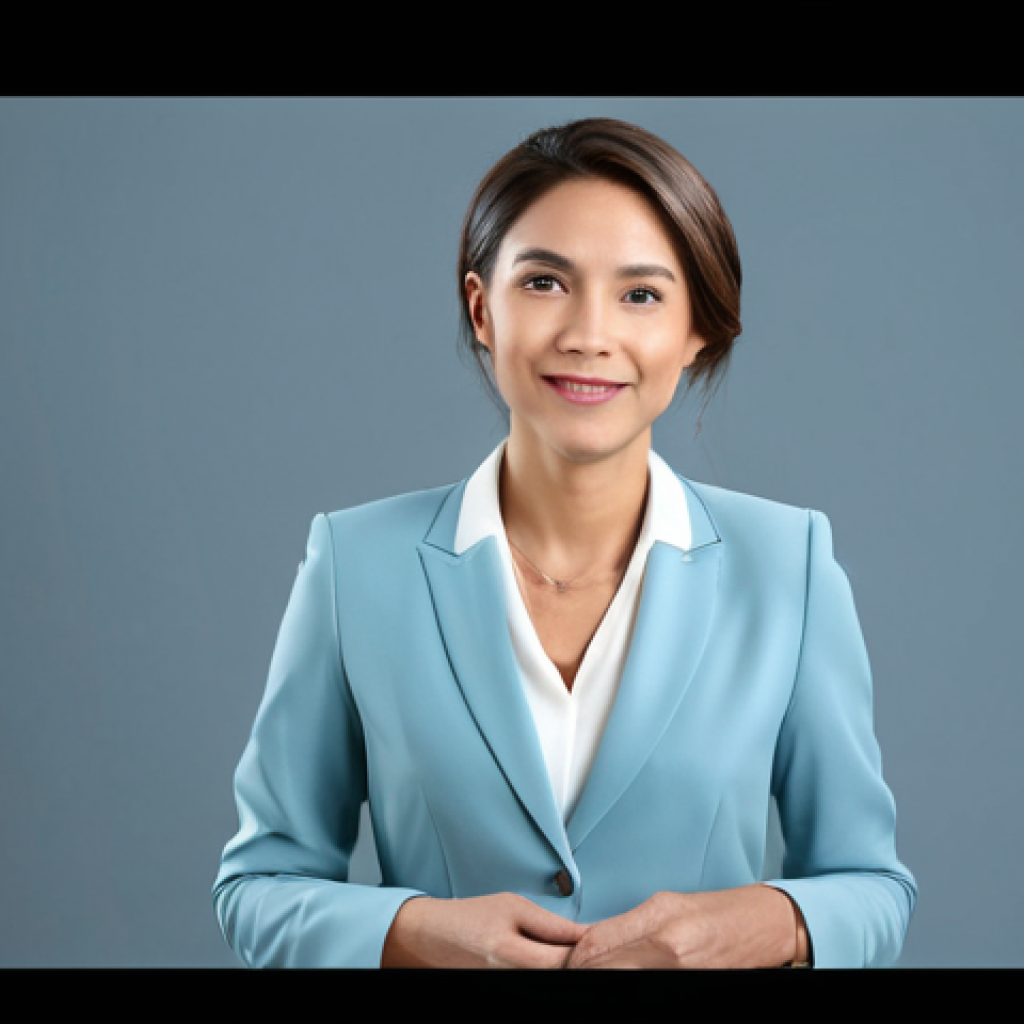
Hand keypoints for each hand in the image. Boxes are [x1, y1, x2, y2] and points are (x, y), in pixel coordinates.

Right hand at [381, 892, 587, 968]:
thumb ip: (549, 924)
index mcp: (509, 952)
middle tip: (587, 947)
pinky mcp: (504, 992)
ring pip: (548, 980)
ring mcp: (505, 987)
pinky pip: (534, 982)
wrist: (431, 938)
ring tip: (564, 952)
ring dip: (560, 967)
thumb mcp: (511, 907)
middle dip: (575, 961)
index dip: (586, 950)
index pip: (563, 960)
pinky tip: (546, 960)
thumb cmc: (470, 917)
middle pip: (558, 974)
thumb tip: (584, 934)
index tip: (600, 940)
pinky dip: (545, 971)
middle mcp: (508, 977)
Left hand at [566, 885, 807, 968]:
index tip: (566, 961)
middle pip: (605, 968)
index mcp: (659, 921)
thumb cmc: (716, 912)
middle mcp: (667, 950)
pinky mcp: (690, 987)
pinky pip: (647, 989)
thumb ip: (627, 925)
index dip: (575, 958)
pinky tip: (625, 977)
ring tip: (596, 975)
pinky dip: (630, 983)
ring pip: (622, 979)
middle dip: (586, 971)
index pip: (596, 945)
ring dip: (604, 978)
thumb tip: (590, 942)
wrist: (762, 927)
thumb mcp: (666, 905)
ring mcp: (680, 973)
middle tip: (573, 972)